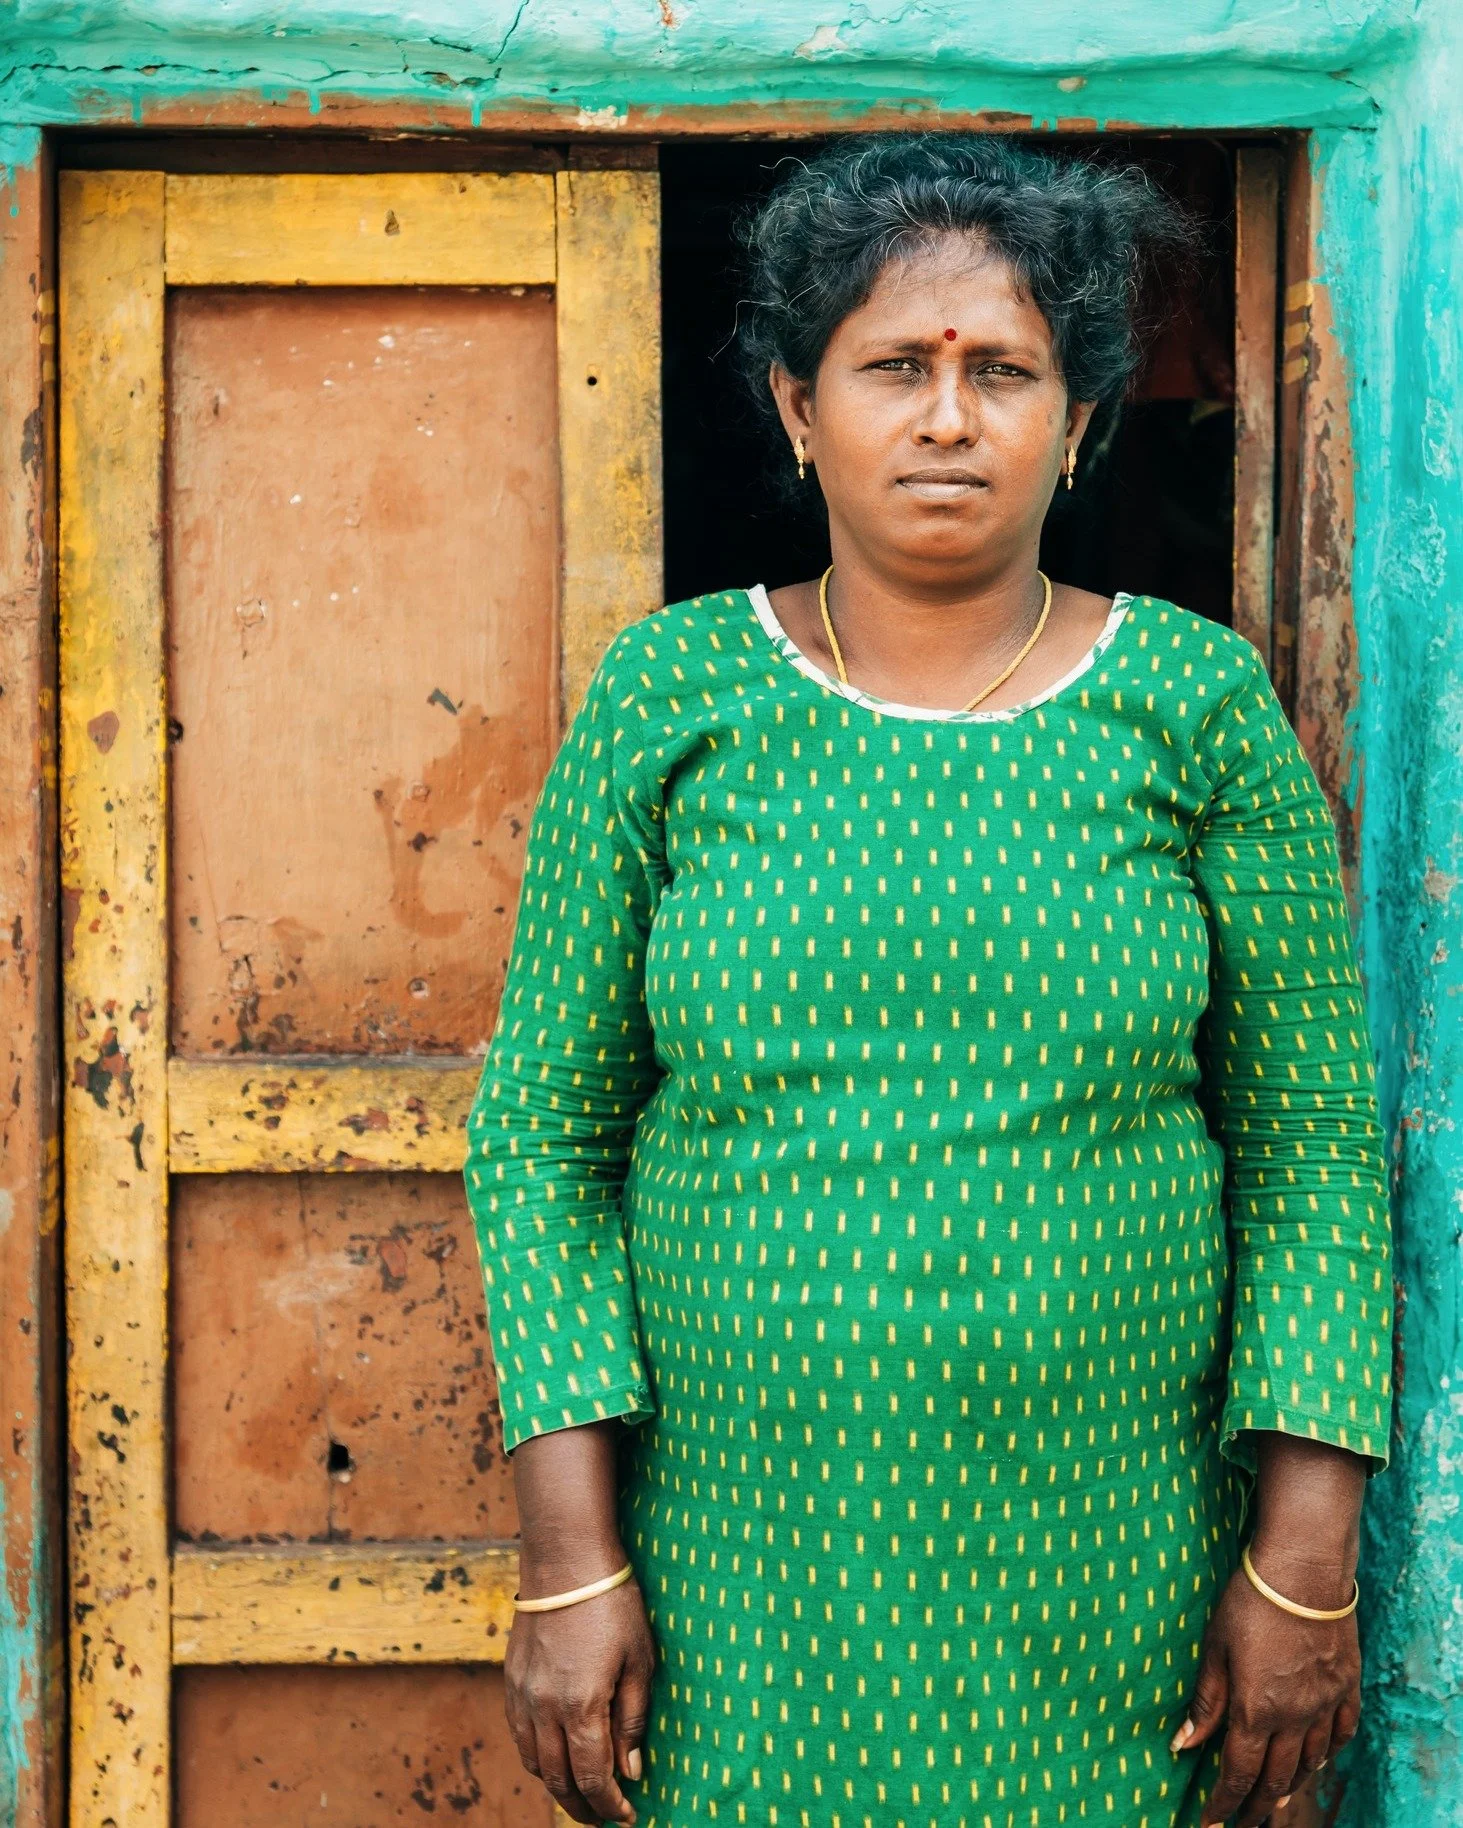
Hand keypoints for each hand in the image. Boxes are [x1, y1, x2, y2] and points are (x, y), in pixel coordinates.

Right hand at [505, 1575, 655, 1824]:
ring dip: (557, 1787)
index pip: (593, 1776)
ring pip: (534, 1763)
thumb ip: (632, 1719)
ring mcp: (522, 1695)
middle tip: (604, 1817)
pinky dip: (536, 1758)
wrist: (566, 1560)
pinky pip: (519, 1736)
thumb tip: (631, 1770)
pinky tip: (553, 1759)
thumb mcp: (639, 1661)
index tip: (628, 1815)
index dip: (611, 1804)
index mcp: (581, 1705)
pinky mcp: (512, 1680)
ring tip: (581, 1796)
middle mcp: (544, 1708)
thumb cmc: (612, 1605)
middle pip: (559, 1779)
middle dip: (583, 1807)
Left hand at [1173, 1551, 1359, 1825]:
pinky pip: (1342, 1734)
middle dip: (1256, 1806)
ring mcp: (1325, 1704)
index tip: (1210, 1820)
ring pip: (1310, 1763)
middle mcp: (1295, 1717)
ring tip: (1274, 1801)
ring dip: (1290, 1786)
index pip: (1239, 1772)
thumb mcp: (1215, 1646)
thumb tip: (1183, 1744)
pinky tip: (1317, 1761)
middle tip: (1242, 1821)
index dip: (1224, 1801)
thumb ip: (1206, 1700)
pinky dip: (1328, 1755)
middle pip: (1277, 1778)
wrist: (1305, 1570)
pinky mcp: (1346, 1685)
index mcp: (1256, 1710)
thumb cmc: (1250, 1600)